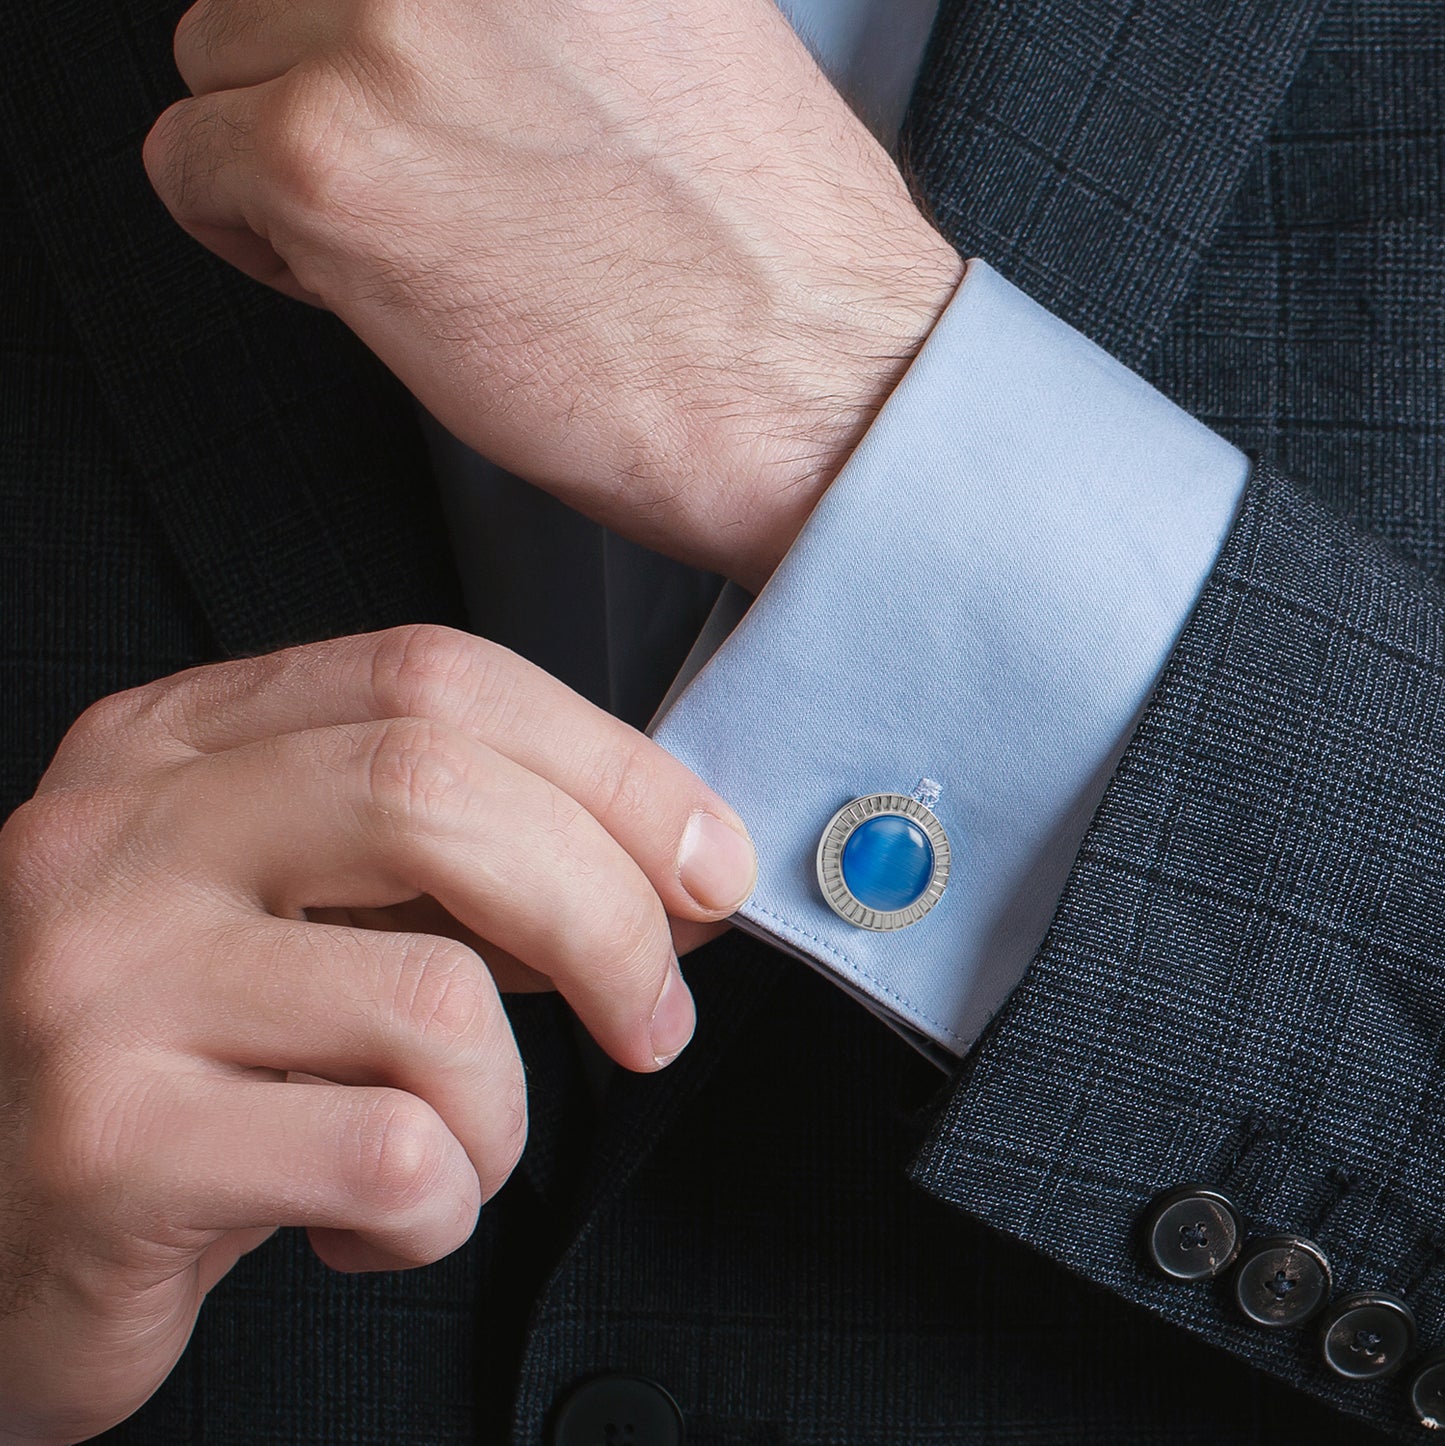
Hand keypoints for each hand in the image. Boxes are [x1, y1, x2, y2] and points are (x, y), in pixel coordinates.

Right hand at [0, 625, 754, 1442]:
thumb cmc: (174, 1062)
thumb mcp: (292, 914)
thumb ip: (445, 863)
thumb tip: (659, 865)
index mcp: (176, 744)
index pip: (434, 678)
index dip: (610, 765)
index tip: (705, 859)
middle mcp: (120, 834)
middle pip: (437, 791)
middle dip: (605, 909)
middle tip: (656, 1012)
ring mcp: (101, 984)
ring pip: (436, 1000)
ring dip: (506, 1109)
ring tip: (448, 1149)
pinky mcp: (109, 1146)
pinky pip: (392, 1159)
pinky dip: (440, 1212)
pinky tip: (367, 1222)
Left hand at [142, 0, 962, 591]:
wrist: (813, 386)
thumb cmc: (766, 250)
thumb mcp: (665, 33)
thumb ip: (528, 6)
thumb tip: (423, 25)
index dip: (367, 24)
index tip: (394, 81)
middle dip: (322, 85)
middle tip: (423, 178)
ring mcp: (385, 28)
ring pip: (217, 65)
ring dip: (287, 160)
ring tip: (412, 235)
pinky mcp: (331, 162)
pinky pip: (189, 168)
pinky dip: (258, 240)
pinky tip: (370, 282)